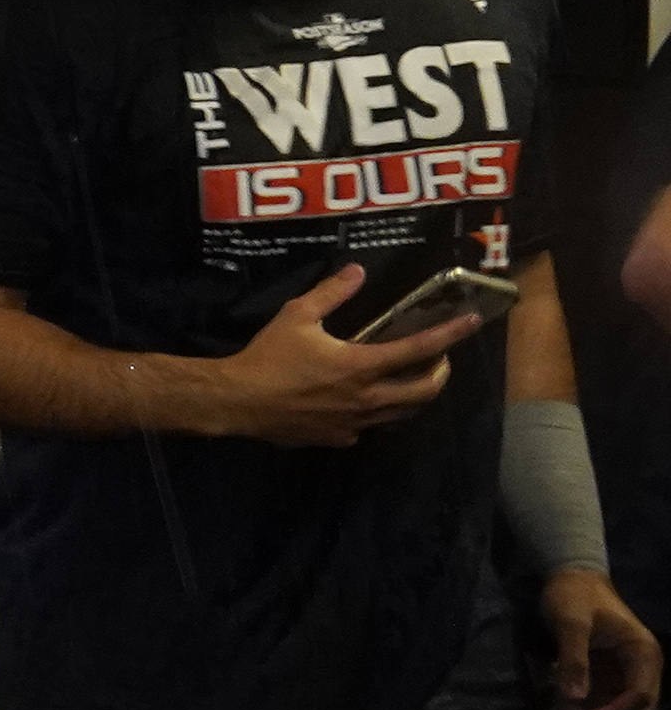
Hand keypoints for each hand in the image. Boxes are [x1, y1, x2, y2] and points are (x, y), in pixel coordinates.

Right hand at [205, 263, 472, 445]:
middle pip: (425, 391)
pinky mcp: (339, 438)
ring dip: (416, 395)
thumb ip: (331, 293)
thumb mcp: (296, 315)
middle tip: (439, 359)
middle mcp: (368, 398)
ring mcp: (355, 423)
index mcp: (361, 365)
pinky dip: (377, 413)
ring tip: (411, 380)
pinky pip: (370, 427)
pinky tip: (362, 403)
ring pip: (403, 413)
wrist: (237, 401)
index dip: (450, 333)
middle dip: (441, 373)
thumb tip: (358, 271)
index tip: (472, 321)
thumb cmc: (268, 357)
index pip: (419, 349)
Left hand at [546, 568, 663, 709]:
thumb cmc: (574, 595)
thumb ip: (574, 659)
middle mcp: (643, 666)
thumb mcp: (571, 623)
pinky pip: (608, 700)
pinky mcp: (611, 673)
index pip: (641, 697)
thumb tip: (576, 699)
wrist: (570, 576)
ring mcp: (628, 671)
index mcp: (643, 653)